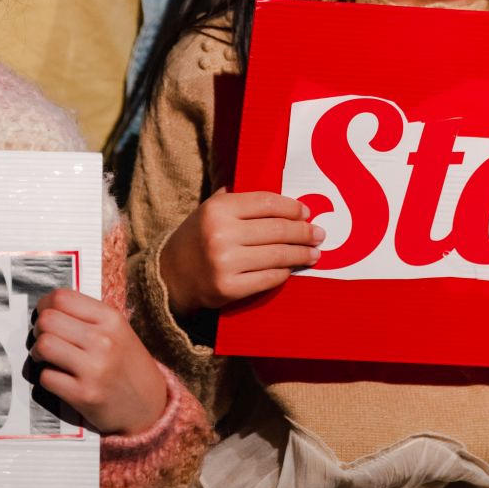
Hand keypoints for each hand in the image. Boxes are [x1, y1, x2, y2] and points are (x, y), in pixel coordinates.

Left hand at [31, 288, 168, 436]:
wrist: (149, 405)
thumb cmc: (128, 364)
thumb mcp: (118, 331)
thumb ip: (88, 317)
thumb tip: (48, 308)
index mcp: (111, 319)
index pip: (62, 298)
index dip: (45, 305)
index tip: (45, 314)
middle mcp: (104, 340)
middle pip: (48, 320)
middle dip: (38, 329)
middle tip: (44, 337)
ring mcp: (94, 368)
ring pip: (44, 345)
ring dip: (38, 352)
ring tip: (46, 357)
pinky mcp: (83, 395)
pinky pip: (46, 377)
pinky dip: (46, 377)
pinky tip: (58, 377)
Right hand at [159, 187, 323, 315]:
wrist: (170, 276)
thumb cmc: (198, 237)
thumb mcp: (211, 209)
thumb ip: (240, 199)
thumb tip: (283, 200)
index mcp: (219, 209)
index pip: (267, 203)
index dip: (292, 208)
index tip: (306, 213)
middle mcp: (221, 234)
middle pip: (277, 230)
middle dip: (304, 232)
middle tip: (319, 234)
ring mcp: (225, 263)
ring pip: (277, 255)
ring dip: (301, 254)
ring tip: (314, 253)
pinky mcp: (229, 288)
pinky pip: (268, 278)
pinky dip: (284, 273)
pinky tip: (291, 269)